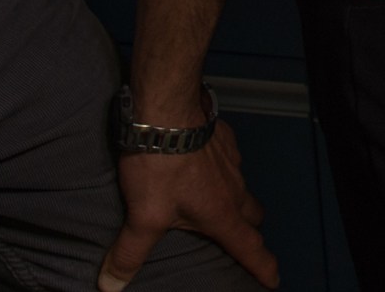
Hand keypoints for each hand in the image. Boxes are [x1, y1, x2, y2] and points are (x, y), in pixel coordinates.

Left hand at [101, 124, 277, 289]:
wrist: (169, 111)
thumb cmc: (160, 167)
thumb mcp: (142, 215)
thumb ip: (129, 253)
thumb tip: (110, 287)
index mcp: (221, 214)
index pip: (249, 248)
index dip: (263, 267)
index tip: (274, 281)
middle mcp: (234, 190)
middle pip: (253, 217)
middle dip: (249, 231)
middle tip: (236, 239)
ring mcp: (233, 162)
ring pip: (243, 188)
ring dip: (235, 200)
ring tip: (212, 202)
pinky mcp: (225, 139)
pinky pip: (231, 162)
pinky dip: (222, 171)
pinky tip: (200, 166)